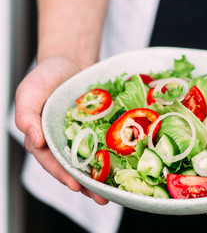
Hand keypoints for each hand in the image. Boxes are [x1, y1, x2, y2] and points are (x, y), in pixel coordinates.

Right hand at [15, 56, 108, 204]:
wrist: (70, 62)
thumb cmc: (46, 78)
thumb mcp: (28, 92)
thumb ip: (26, 116)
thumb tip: (36, 139)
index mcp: (44, 140)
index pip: (52, 163)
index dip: (62, 174)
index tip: (75, 185)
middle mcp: (64, 143)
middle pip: (74, 168)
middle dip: (87, 185)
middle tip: (101, 198)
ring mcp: (83, 137)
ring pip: (92, 162)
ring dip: (102, 178)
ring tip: (115, 192)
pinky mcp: (99, 129)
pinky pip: (106, 144)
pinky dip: (114, 156)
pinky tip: (125, 166)